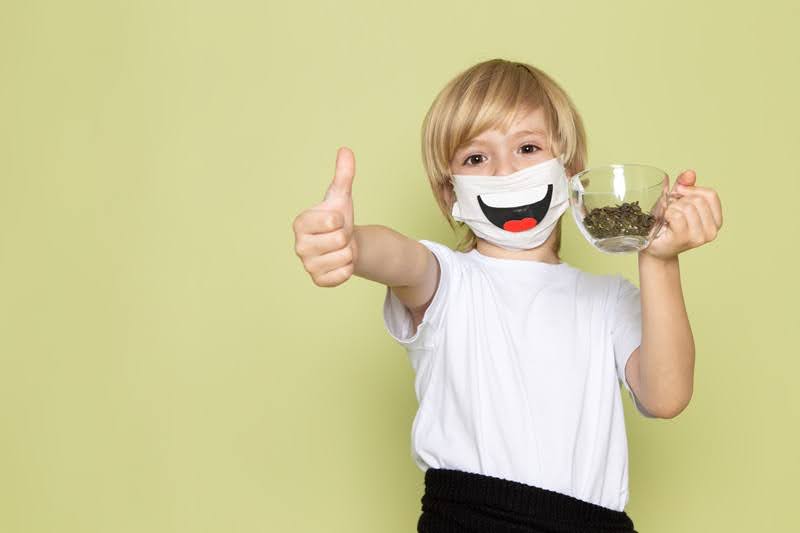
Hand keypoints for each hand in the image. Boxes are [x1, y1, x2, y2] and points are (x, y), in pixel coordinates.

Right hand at [292, 147, 358, 286]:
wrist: (345, 244)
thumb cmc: (339, 219)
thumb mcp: (342, 196)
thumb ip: (343, 174)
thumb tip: (345, 150)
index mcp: (300, 223)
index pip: (332, 221)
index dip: (341, 219)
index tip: (335, 220)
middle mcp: (299, 245)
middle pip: (340, 240)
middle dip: (346, 237)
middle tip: (339, 236)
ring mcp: (307, 265)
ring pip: (344, 257)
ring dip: (348, 252)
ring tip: (339, 248)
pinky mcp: (318, 280)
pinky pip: (343, 274)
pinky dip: (348, 268)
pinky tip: (339, 262)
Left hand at [640, 169, 722, 260]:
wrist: (654, 247)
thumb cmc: (666, 223)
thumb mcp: (677, 200)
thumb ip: (684, 185)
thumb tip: (689, 173)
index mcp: (716, 220)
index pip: (710, 195)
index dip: (692, 190)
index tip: (679, 195)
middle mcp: (712, 230)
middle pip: (698, 200)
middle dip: (680, 200)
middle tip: (670, 210)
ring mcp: (700, 237)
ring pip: (688, 207)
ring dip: (672, 208)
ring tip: (668, 217)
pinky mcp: (684, 239)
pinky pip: (677, 216)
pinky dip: (667, 214)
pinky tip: (665, 222)